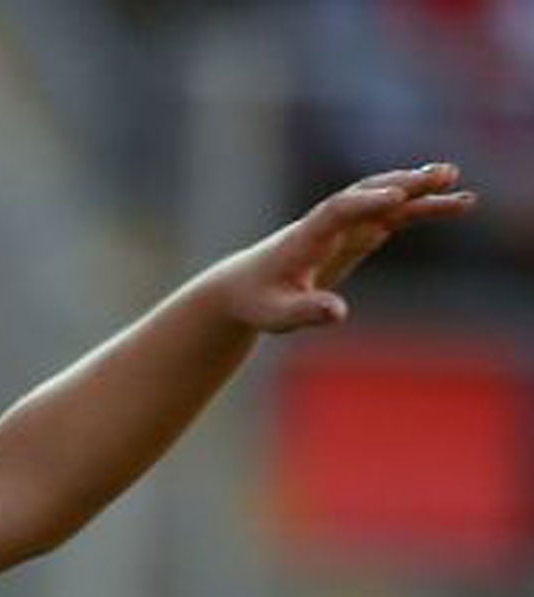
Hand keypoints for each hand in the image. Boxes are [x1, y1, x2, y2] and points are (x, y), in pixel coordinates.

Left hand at [213, 163, 478, 333]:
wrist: (246, 287)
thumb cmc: (260, 301)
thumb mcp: (277, 315)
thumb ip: (306, 312)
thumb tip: (338, 313)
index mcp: (305, 237)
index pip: (337, 211)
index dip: (365, 203)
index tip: (396, 198)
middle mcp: (327, 223)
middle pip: (367, 194)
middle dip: (402, 184)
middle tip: (441, 175)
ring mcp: (344, 225)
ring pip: (385, 200)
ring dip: (419, 190)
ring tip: (456, 180)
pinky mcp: (356, 233)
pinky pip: (392, 216)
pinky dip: (420, 208)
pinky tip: (454, 202)